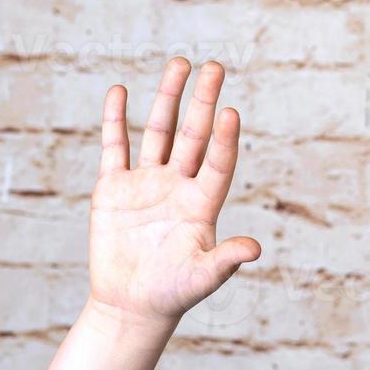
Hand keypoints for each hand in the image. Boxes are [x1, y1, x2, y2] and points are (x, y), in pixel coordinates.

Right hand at [86, 57, 259, 328]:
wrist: (132, 306)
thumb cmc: (174, 294)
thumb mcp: (204, 277)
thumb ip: (227, 259)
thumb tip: (256, 249)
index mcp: (202, 203)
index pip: (218, 161)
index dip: (224, 139)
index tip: (230, 111)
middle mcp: (178, 185)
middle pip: (193, 135)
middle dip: (203, 101)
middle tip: (215, 66)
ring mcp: (146, 183)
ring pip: (158, 132)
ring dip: (167, 99)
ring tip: (180, 64)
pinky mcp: (114, 188)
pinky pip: (114, 146)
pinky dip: (115, 120)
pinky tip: (119, 91)